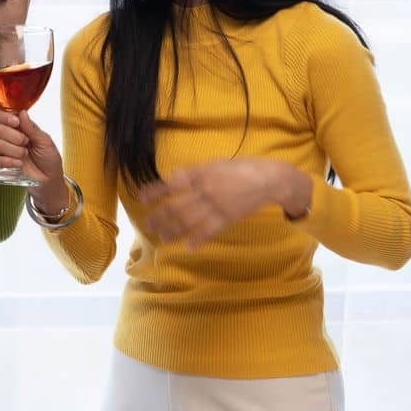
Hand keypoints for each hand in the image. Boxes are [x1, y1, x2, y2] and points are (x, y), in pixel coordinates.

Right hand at [0, 108, 68, 213]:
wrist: (50, 179)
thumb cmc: (49, 158)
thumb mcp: (45, 141)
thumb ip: (32, 128)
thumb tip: (22, 113)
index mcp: (18, 126)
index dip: (2, 116)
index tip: (16, 123)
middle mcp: (9, 136)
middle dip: (14, 137)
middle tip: (26, 143)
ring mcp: (5, 150)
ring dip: (14, 151)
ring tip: (25, 155)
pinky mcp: (2, 164)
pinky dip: (8, 162)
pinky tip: (19, 164)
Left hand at [140, 157, 304, 248]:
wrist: (269, 178)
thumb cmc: (241, 168)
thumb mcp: (214, 163)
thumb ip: (196, 173)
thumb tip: (175, 179)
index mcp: (200, 173)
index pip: (172, 183)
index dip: (156, 191)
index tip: (142, 198)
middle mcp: (205, 189)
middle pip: (177, 206)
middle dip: (160, 217)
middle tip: (147, 224)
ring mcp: (217, 204)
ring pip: (190, 220)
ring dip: (174, 230)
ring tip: (162, 238)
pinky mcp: (229, 217)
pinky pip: (211, 230)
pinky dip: (199, 239)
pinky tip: (188, 247)